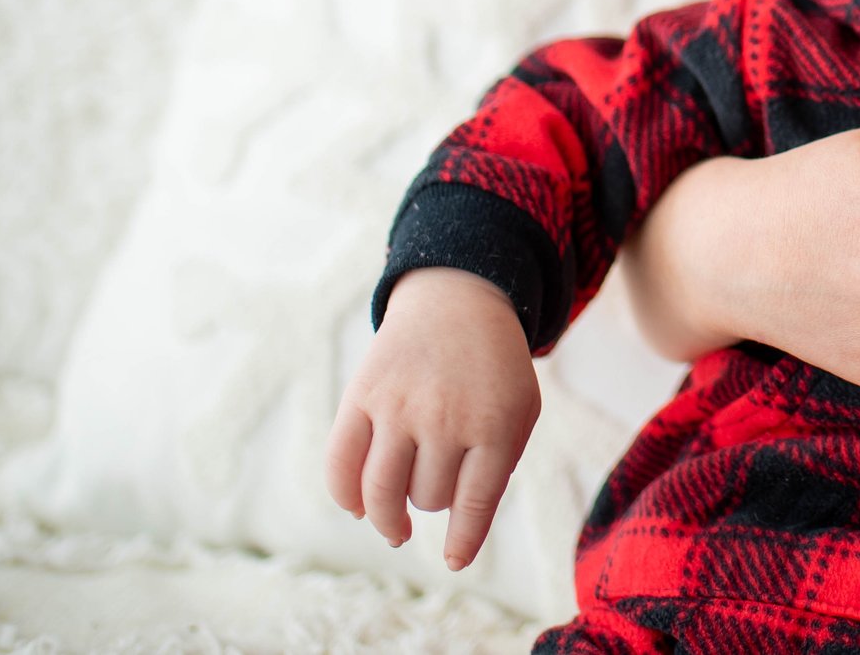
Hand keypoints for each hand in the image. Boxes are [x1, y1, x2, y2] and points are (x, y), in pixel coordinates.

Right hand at [325, 267, 540, 570]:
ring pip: (382, 493)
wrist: (458, 298)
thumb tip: (455, 547)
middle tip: (439, 480)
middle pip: (428, 498)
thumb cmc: (492, 371)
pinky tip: (358, 508)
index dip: (463, 540)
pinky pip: (340, 466)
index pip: (474, 503)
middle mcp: (445, 416)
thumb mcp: (518, 412)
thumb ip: (495, 473)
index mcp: (495, 422)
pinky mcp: (361, 396)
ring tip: (397, 526)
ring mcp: (399, 405)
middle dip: (434, 499)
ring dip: (388, 517)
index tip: (454, 561)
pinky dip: (346, 497)